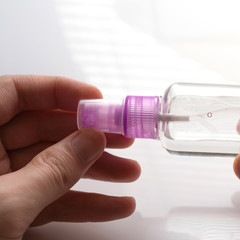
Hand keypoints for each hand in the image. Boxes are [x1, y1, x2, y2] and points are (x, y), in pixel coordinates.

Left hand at [0, 75, 140, 239]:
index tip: (98, 101)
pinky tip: (113, 205)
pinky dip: (84, 203)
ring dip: (95, 172)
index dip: (60, 91)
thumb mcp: (4, 204)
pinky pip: (52, 199)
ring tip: (129, 174)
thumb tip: (91, 140)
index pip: (15, 93)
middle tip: (124, 140)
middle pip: (45, 131)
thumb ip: (51, 170)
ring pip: (54, 167)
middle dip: (89, 138)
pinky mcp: (11, 210)